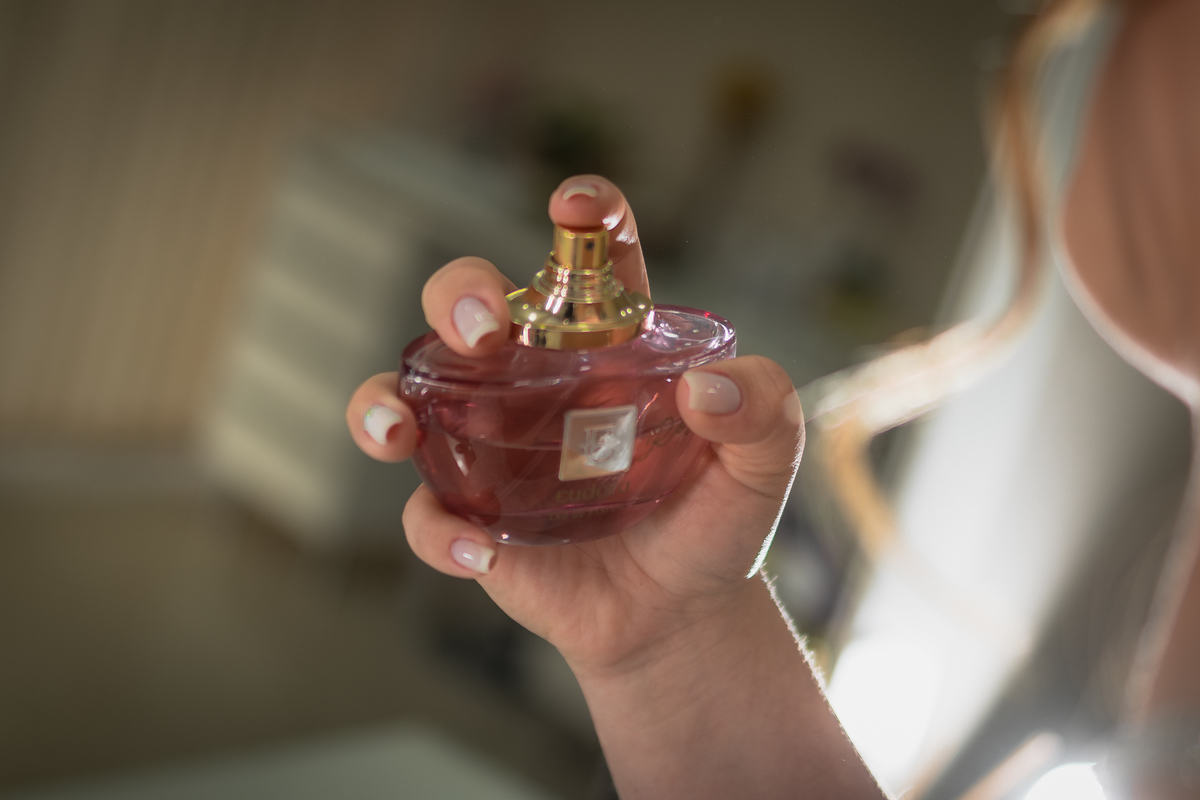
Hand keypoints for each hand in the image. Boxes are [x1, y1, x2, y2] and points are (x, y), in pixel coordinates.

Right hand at [345, 175, 803, 678]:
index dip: (584, 215)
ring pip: (405, 397)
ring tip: (394, 430)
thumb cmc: (714, 522)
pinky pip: (426, 514)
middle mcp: (534, 382)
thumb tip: (711, 389)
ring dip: (379, 403)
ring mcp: (489, 448)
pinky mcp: (469, 517)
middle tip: (482, 330)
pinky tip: (482, 553)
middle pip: (466, 306)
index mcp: (606, 348)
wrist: (679, 615)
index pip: (589, 261)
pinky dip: (439, 532)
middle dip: (456, 295)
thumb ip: (765, 414)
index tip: (575, 204)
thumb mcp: (763, 467)